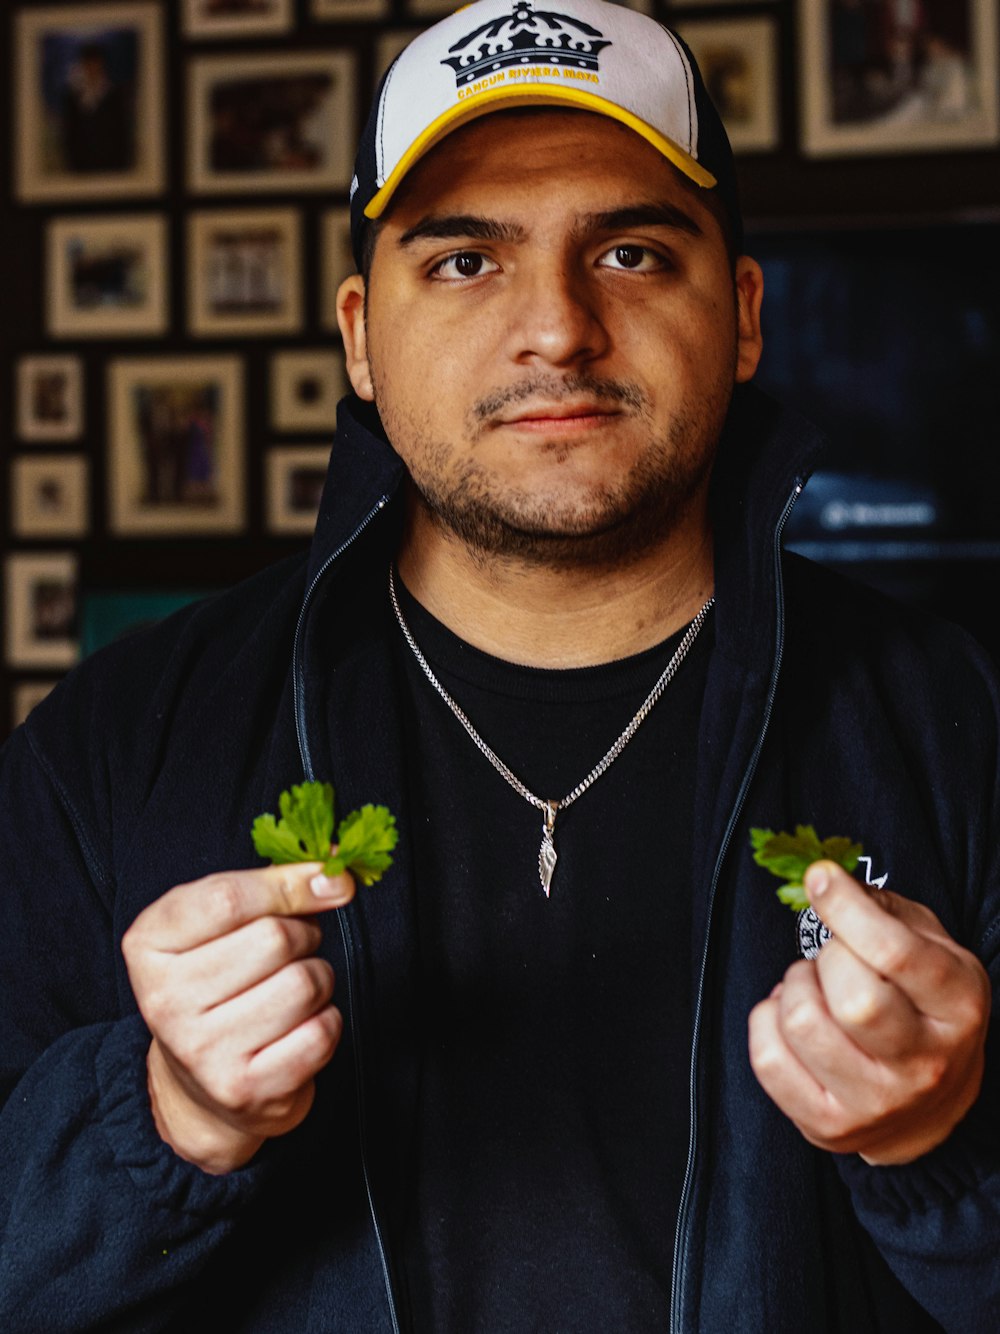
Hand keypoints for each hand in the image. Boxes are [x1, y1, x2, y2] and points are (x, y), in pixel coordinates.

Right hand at [122, 863, 354, 1174]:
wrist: (199, 1084)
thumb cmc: (219, 980)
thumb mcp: (222, 921)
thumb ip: (274, 886)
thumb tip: (338, 877)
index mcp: (149, 943)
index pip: (228, 898)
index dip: (289, 885)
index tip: (328, 882)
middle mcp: (165, 999)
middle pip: (274, 938)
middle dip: (304, 935)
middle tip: (291, 951)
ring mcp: (202, 1051)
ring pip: (304, 983)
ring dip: (317, 979)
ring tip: (291, 989)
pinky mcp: (244, 1089)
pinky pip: (321, 1032)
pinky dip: (326, 1021)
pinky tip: (299, 1026)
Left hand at [748, 861, 989, 1164]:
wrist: (930, 1105)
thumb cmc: (921, 1007)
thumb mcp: (929, 949)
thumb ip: (883, 910)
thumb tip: (825, 880)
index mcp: (957, 1006)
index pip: (895, 953)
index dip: (846, 907)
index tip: (820, 878)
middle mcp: (922, 1063)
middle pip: (852, 998)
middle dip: (827, 960)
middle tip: (834, 961)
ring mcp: (874, 1102)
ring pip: (802, 1023)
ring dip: (795, 989)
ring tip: (814, 990)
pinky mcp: (827, 1125)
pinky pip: (768, 1058)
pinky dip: (767, 1022)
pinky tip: (791, 1020)